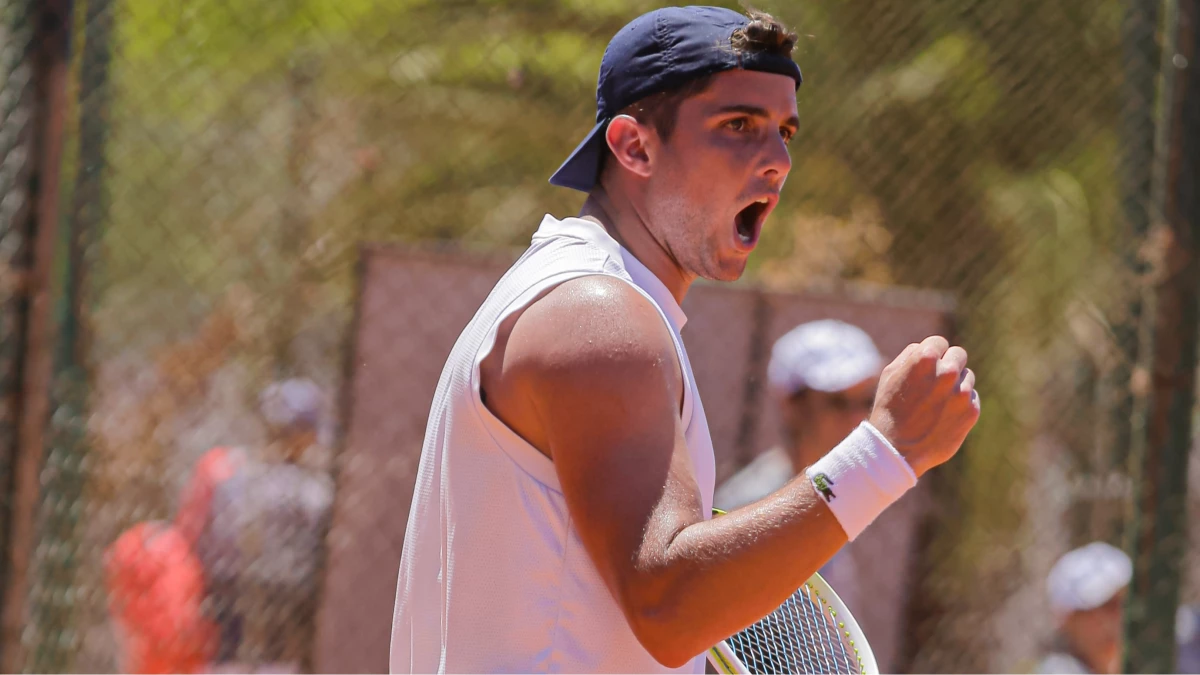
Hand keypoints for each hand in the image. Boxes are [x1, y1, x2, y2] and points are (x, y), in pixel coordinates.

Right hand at [867, 335, 979, 477]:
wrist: (897, 449)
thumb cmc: (890, 409)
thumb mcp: (890, 375)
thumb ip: (911, 355)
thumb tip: (926, 348)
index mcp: (926, 358)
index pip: (940, 342)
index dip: (932, 353)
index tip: (928, 365)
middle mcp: (947, 371)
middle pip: (959, 355)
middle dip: (948, 364)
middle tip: (937, 380)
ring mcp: (961, 392)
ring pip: (968, 377)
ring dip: (955, 385)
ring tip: (936, 403)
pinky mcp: (971, 411)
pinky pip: (972, 398)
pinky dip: (961, 404)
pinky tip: (944, 415)